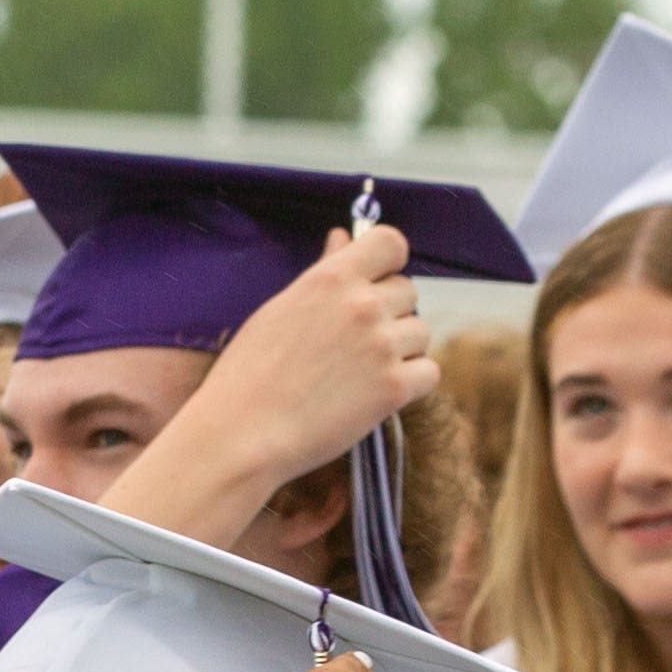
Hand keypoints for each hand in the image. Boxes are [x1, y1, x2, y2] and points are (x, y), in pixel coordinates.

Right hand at [167, 227, 437, 490]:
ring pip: (420, 333)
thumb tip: (342, 238)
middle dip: (390, 312)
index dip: (388, 263)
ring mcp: (381, 346)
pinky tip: (378, 393)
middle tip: (355, 343)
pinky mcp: (393, 389)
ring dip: (401, 349)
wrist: (242, 433)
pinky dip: (411, 383)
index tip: (375, 282)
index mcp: (332, 278)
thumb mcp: (282, 309)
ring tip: (362, 373)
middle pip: (408, 291)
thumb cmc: (250, 372)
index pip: (391, 244)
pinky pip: (429, 372)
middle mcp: (362, 305)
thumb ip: (323, 272)